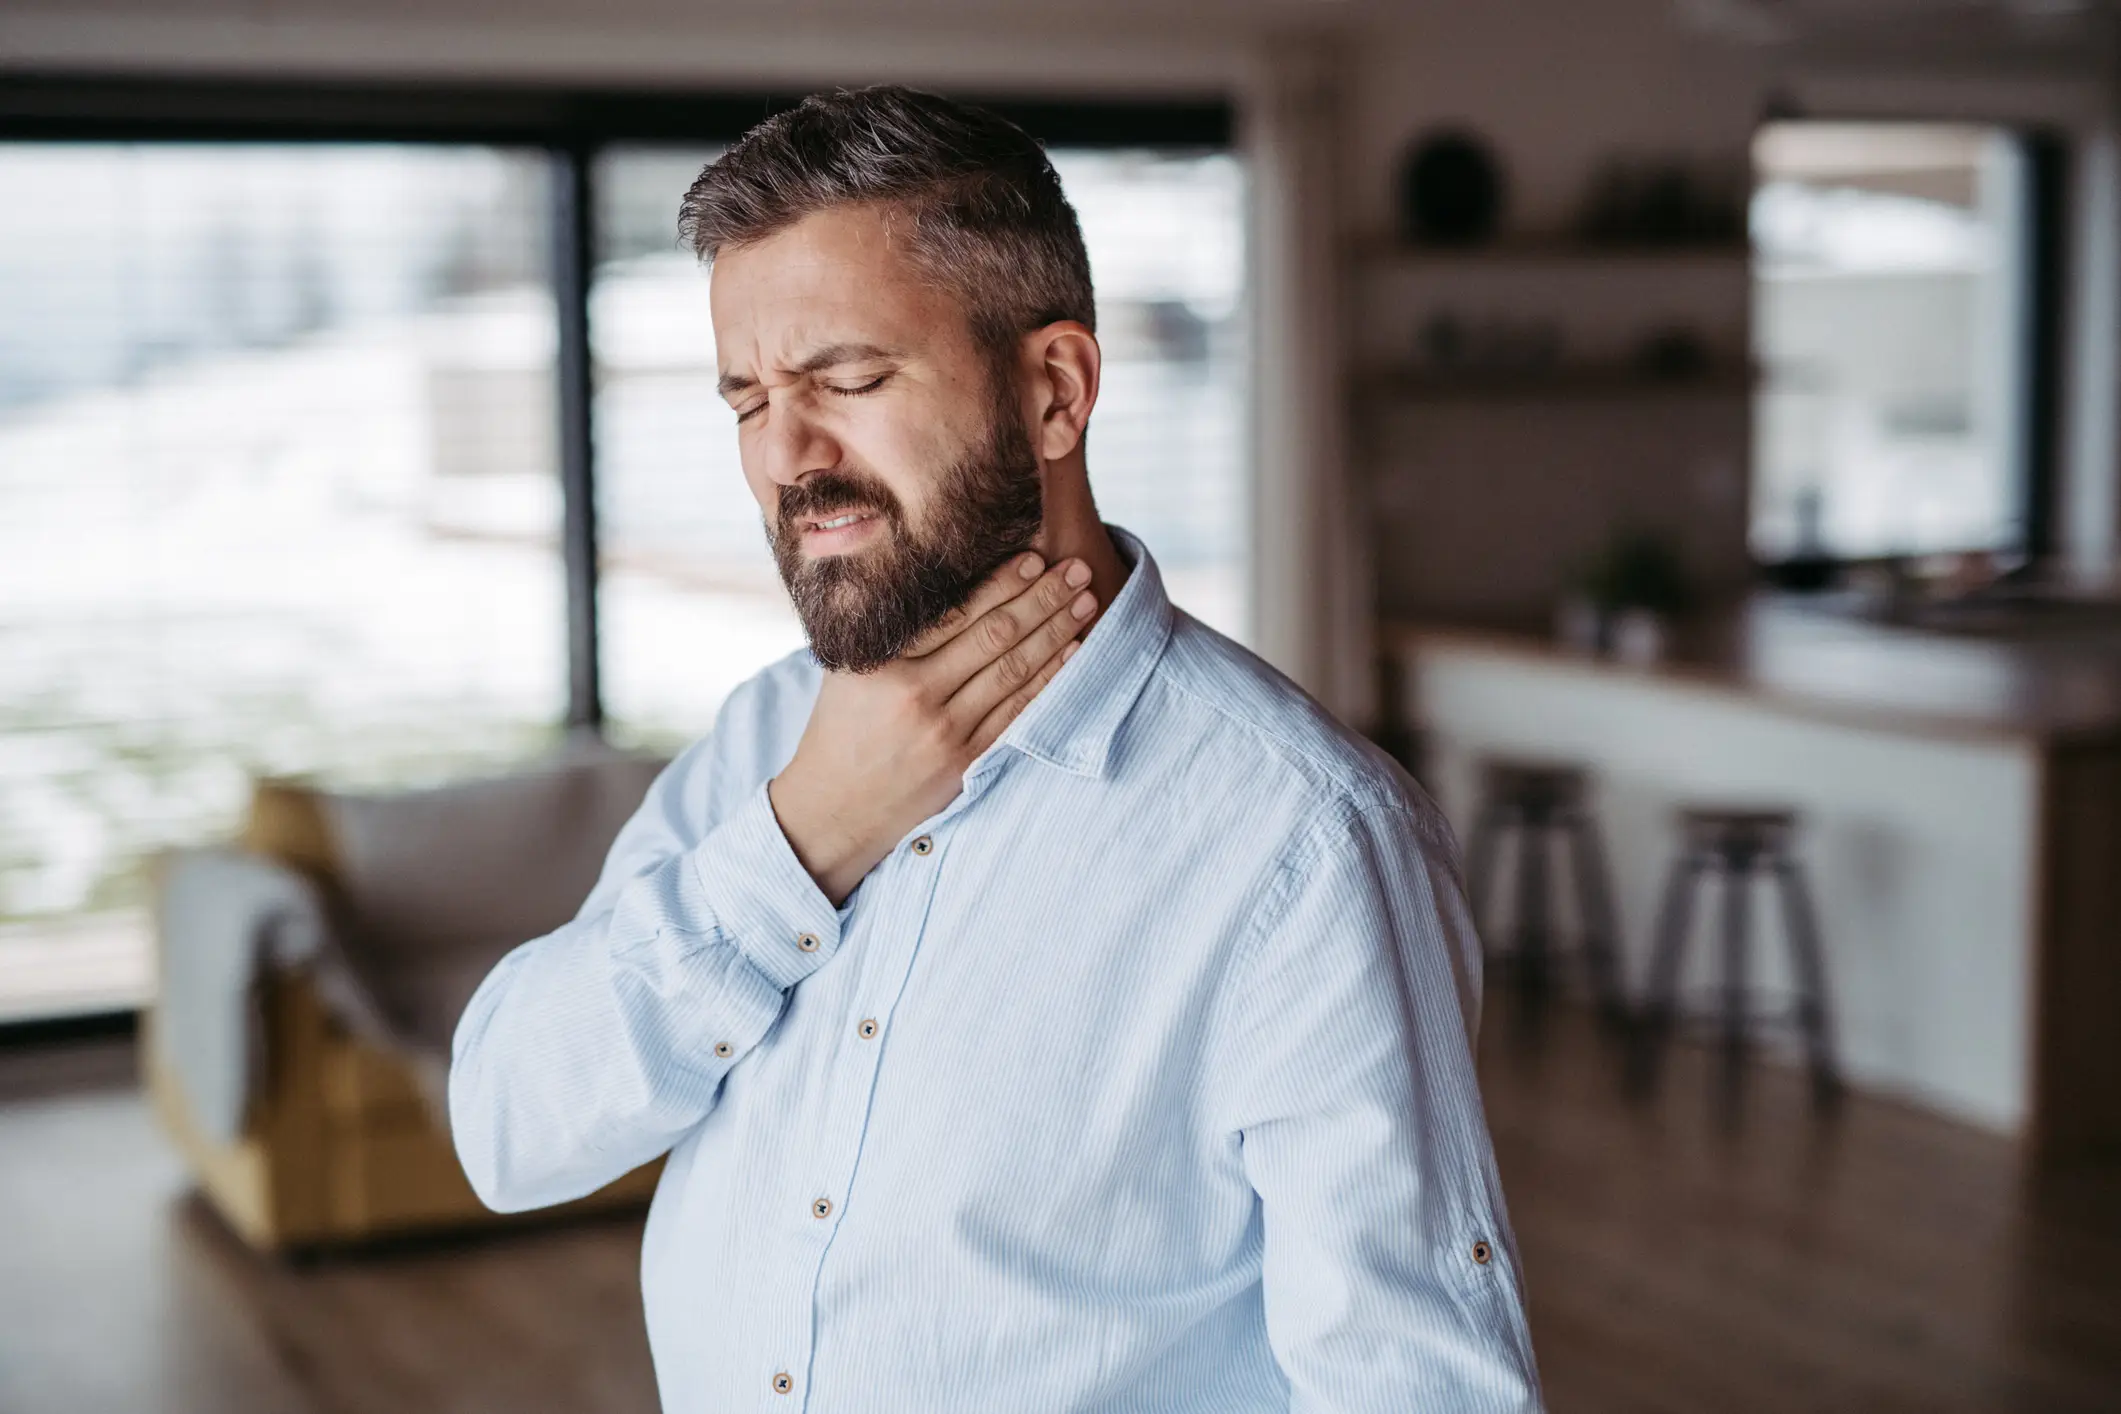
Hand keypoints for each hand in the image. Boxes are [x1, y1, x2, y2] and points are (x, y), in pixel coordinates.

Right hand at [768, 552, 1095, 903]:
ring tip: (1086, 600)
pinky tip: (1072, 652)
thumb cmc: (840, 728)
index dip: (1000, 583)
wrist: (835, 809)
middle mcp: (916, 694)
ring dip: (1055, 632)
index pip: (954, 612)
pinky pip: (1017, 711)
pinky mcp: (965, 761)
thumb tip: (932, 575)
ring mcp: (945, 731)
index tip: (1034, 557)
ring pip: (1014, 671)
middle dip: (1042, 598)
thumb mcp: (846, 668)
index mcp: (883, 663)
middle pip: (994, 636)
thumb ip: (886, 628)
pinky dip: (1048, 678)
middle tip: (1077, 569)